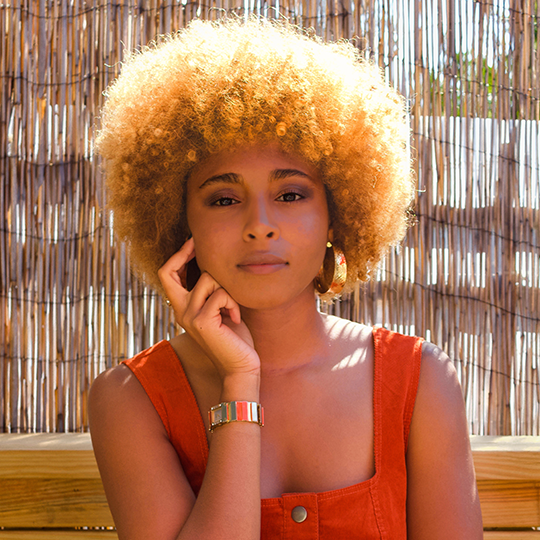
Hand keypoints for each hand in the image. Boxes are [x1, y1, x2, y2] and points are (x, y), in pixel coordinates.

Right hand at [158, 239, 259, 378]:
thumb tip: (215, 265)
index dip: (177, 255)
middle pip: (168, 272)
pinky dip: (233, 303)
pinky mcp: (202, 321)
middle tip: (199, 243)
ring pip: (209, 279)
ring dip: (227, 289)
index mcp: (182, 308)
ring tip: (232, 308)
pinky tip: (235, 318)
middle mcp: (180, 311)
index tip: (193, 241)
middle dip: (185, 253)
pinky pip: (221, 293)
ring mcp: (188, 316)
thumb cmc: (235, 337)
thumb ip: (212, 291)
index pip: (167, 275)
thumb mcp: (220, 309)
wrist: (240, 366)